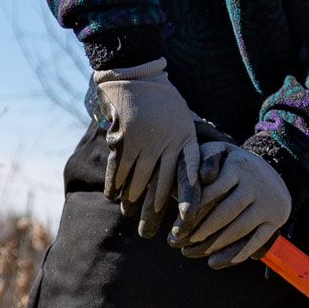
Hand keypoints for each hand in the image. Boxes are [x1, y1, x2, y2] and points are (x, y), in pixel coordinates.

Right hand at [92, 59, 199, 238]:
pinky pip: (118, 168)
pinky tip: (112, 195)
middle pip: (160, 185)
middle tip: (147, 232)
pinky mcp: (124, 138)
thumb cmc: (162, 100)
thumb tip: (196, 175)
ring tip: (128, 213)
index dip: (189, 197)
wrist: (136, 75)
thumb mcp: (183, 120)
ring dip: (131, 199)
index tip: (187, 219)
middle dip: (153, 211)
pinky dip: (113, 183)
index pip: (190, 174)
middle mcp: (167, 143)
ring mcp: (145, 141)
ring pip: (137, 180)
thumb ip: (183, 146)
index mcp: (185, 139)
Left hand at [169, 143, 291, 266]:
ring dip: (216, 244)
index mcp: (238, 165)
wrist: (270, 171)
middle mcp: (257, 183)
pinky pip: (257, 240)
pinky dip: (236, 253)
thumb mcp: (216, 153)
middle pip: (227, 212)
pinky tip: (214, 262)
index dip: (193, 210)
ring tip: (193, 252)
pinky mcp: (276, 219)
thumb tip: (205, 178)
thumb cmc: (229, 165)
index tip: (175, 227)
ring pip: (241, 228)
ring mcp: (269, 202)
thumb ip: (204, 161)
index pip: (213, 191)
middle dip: (202, 230)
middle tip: (180, 243)